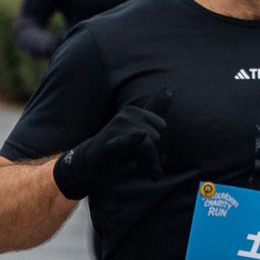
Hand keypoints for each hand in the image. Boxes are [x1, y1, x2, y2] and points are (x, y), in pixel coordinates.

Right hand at [53, 88, 173, 199]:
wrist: (89, 163)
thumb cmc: (117, 146)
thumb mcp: (137, 127)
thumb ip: (154, 109)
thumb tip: (171, 89)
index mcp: (134, 111)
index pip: (162, 127)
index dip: (160, 146)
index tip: (150, 156)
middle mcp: (126, 115)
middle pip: (157, 137)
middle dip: (155, 156)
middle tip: (142, 166)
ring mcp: (117, 128)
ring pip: (149, 145)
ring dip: (148, 164)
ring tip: (138, 170)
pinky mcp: (109, 145)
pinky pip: (125, 141)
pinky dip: (133, 139)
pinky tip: (140, 135)